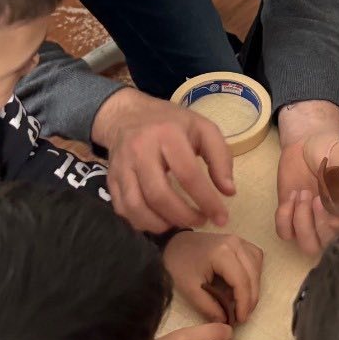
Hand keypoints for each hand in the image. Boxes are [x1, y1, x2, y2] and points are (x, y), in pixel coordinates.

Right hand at [92, 88, 234, 231]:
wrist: (125, 115)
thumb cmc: (170, 123)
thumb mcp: (202, 128)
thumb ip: (220, 157)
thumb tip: (228, 192)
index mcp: (167, 134)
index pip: (188, 174)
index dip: (207, 201)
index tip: (222, 218)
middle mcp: (140, 150)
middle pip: (159, 195)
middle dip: (184, 216)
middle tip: (201, 221)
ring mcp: (121, 166)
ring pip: (136, 207)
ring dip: (161, 224)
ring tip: (181, 223)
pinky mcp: (110, 179)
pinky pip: (123, 209)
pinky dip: (142, 222)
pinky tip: (160, 220)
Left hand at [163, 230, 264, 324]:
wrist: (175, 244)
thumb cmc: (180, 264)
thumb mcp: (190, 289)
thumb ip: (208, 307)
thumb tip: (225, 321)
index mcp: (222, 252)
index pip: (241, 281)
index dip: (244, 303)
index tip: (241, 320)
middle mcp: (235, 243)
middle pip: (253, 275)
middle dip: (250, 298)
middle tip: (242, 316)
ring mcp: (239, 240)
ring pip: (257, 267)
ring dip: (253, 286)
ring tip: (242, 302)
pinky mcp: (240, 242)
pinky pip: (254, 259)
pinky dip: (252, 274)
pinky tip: (243, 285)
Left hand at [276, 103, 338, 256]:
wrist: (308, 140)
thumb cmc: (331, 147)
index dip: (336, 220)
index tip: (323, 198)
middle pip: (330, 244)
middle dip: (316, 222)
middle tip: (309, 193)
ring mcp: (316, 222)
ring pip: (309, 246)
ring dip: (301, 223)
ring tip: (300, 195)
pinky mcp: (294, 218)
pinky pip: (286, 234)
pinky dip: (284, 218)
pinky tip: (290, 196)